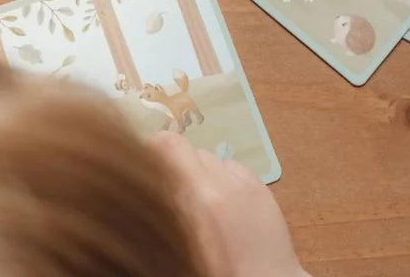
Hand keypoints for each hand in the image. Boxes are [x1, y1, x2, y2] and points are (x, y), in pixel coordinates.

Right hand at [150, 132, 307, 276]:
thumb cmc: (214, 268)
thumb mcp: (180, 238)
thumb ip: (170, 202)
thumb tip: (154, 183)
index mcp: (198, 196)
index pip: (170, 145)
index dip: (155, 146)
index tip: (146, 159)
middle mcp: (222, 183)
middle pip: (192, 150)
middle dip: (180, 165)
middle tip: (176, 190)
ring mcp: (245, 184)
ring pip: (213, 158)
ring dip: (203, 171)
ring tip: (203, 199)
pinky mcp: (263, 188)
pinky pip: (234, 168)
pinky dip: (225, 178)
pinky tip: (227, 203)